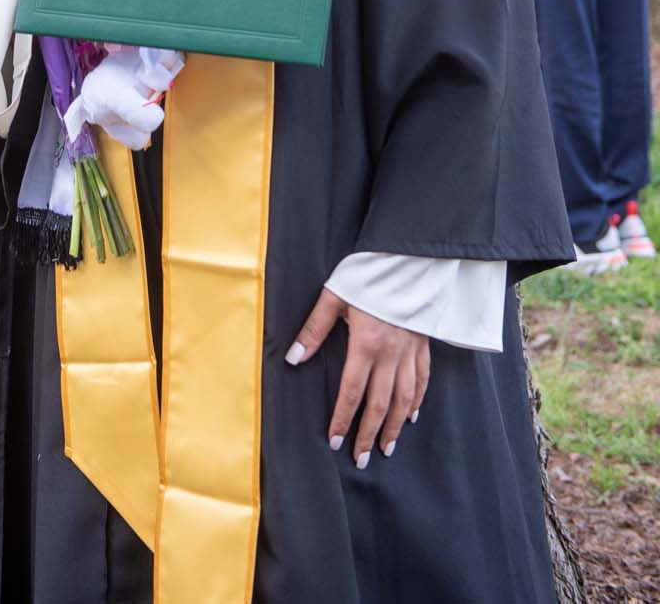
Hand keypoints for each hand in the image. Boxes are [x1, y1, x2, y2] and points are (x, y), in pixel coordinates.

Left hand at [285, 288, 428, 467]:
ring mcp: (409, 351)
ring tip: (386, 448)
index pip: (352, 393)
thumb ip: (314, 329)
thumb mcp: (334, 296)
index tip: (336, 442)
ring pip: (403, 399)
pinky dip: (416, 401)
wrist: (406, 258)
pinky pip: (422, 380)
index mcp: (366, 344)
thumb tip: (294, 358)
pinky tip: (411, 416)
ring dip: (393, 426)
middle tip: (361, 460)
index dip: (343, 420)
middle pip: (379, 404)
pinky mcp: (423, 345)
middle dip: (369, 434)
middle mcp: (390, 354)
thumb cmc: (366, 274)